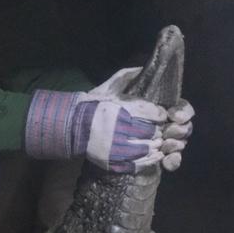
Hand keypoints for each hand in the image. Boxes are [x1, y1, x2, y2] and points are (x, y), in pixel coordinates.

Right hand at [25, 68, 190, 173]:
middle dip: (157, 131)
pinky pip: (138, 164)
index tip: (160, 115)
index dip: (159, 114)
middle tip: (159, 130)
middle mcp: (118, 130)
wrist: (72, 127)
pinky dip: (150, 160)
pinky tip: (155, 155)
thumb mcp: (108, 87)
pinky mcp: (113, 162)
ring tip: (156, 142)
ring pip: (146, 149)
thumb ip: (126, 77)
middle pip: (150, 132)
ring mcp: (115, 148)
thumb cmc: (93, 105)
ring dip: (155, 146)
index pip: (150, 113)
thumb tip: (143, 68)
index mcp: (119, 110)